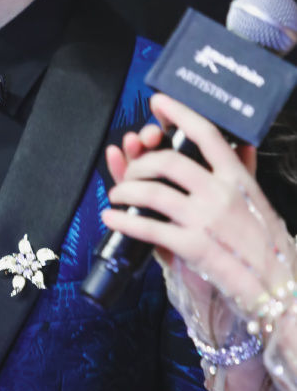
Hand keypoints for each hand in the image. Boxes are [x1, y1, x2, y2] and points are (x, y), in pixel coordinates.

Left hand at [102, 94, 291, 319]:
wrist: (279, 286)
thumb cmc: (268, 244)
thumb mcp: (261, 200)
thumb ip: (245, 171)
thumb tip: (242, 142)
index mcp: (237, 178)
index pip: (206, 134)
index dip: (179, 113)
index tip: (158, 103)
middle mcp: (220, 194)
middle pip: (169, 161)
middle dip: (140, 161)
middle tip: (130, 169)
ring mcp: (205, 219)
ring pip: (152, 191)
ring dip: (125, 189)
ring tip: (116, 194)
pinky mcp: (192, 247)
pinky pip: (148, 228)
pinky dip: (123, 221)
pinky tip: (111, 218)